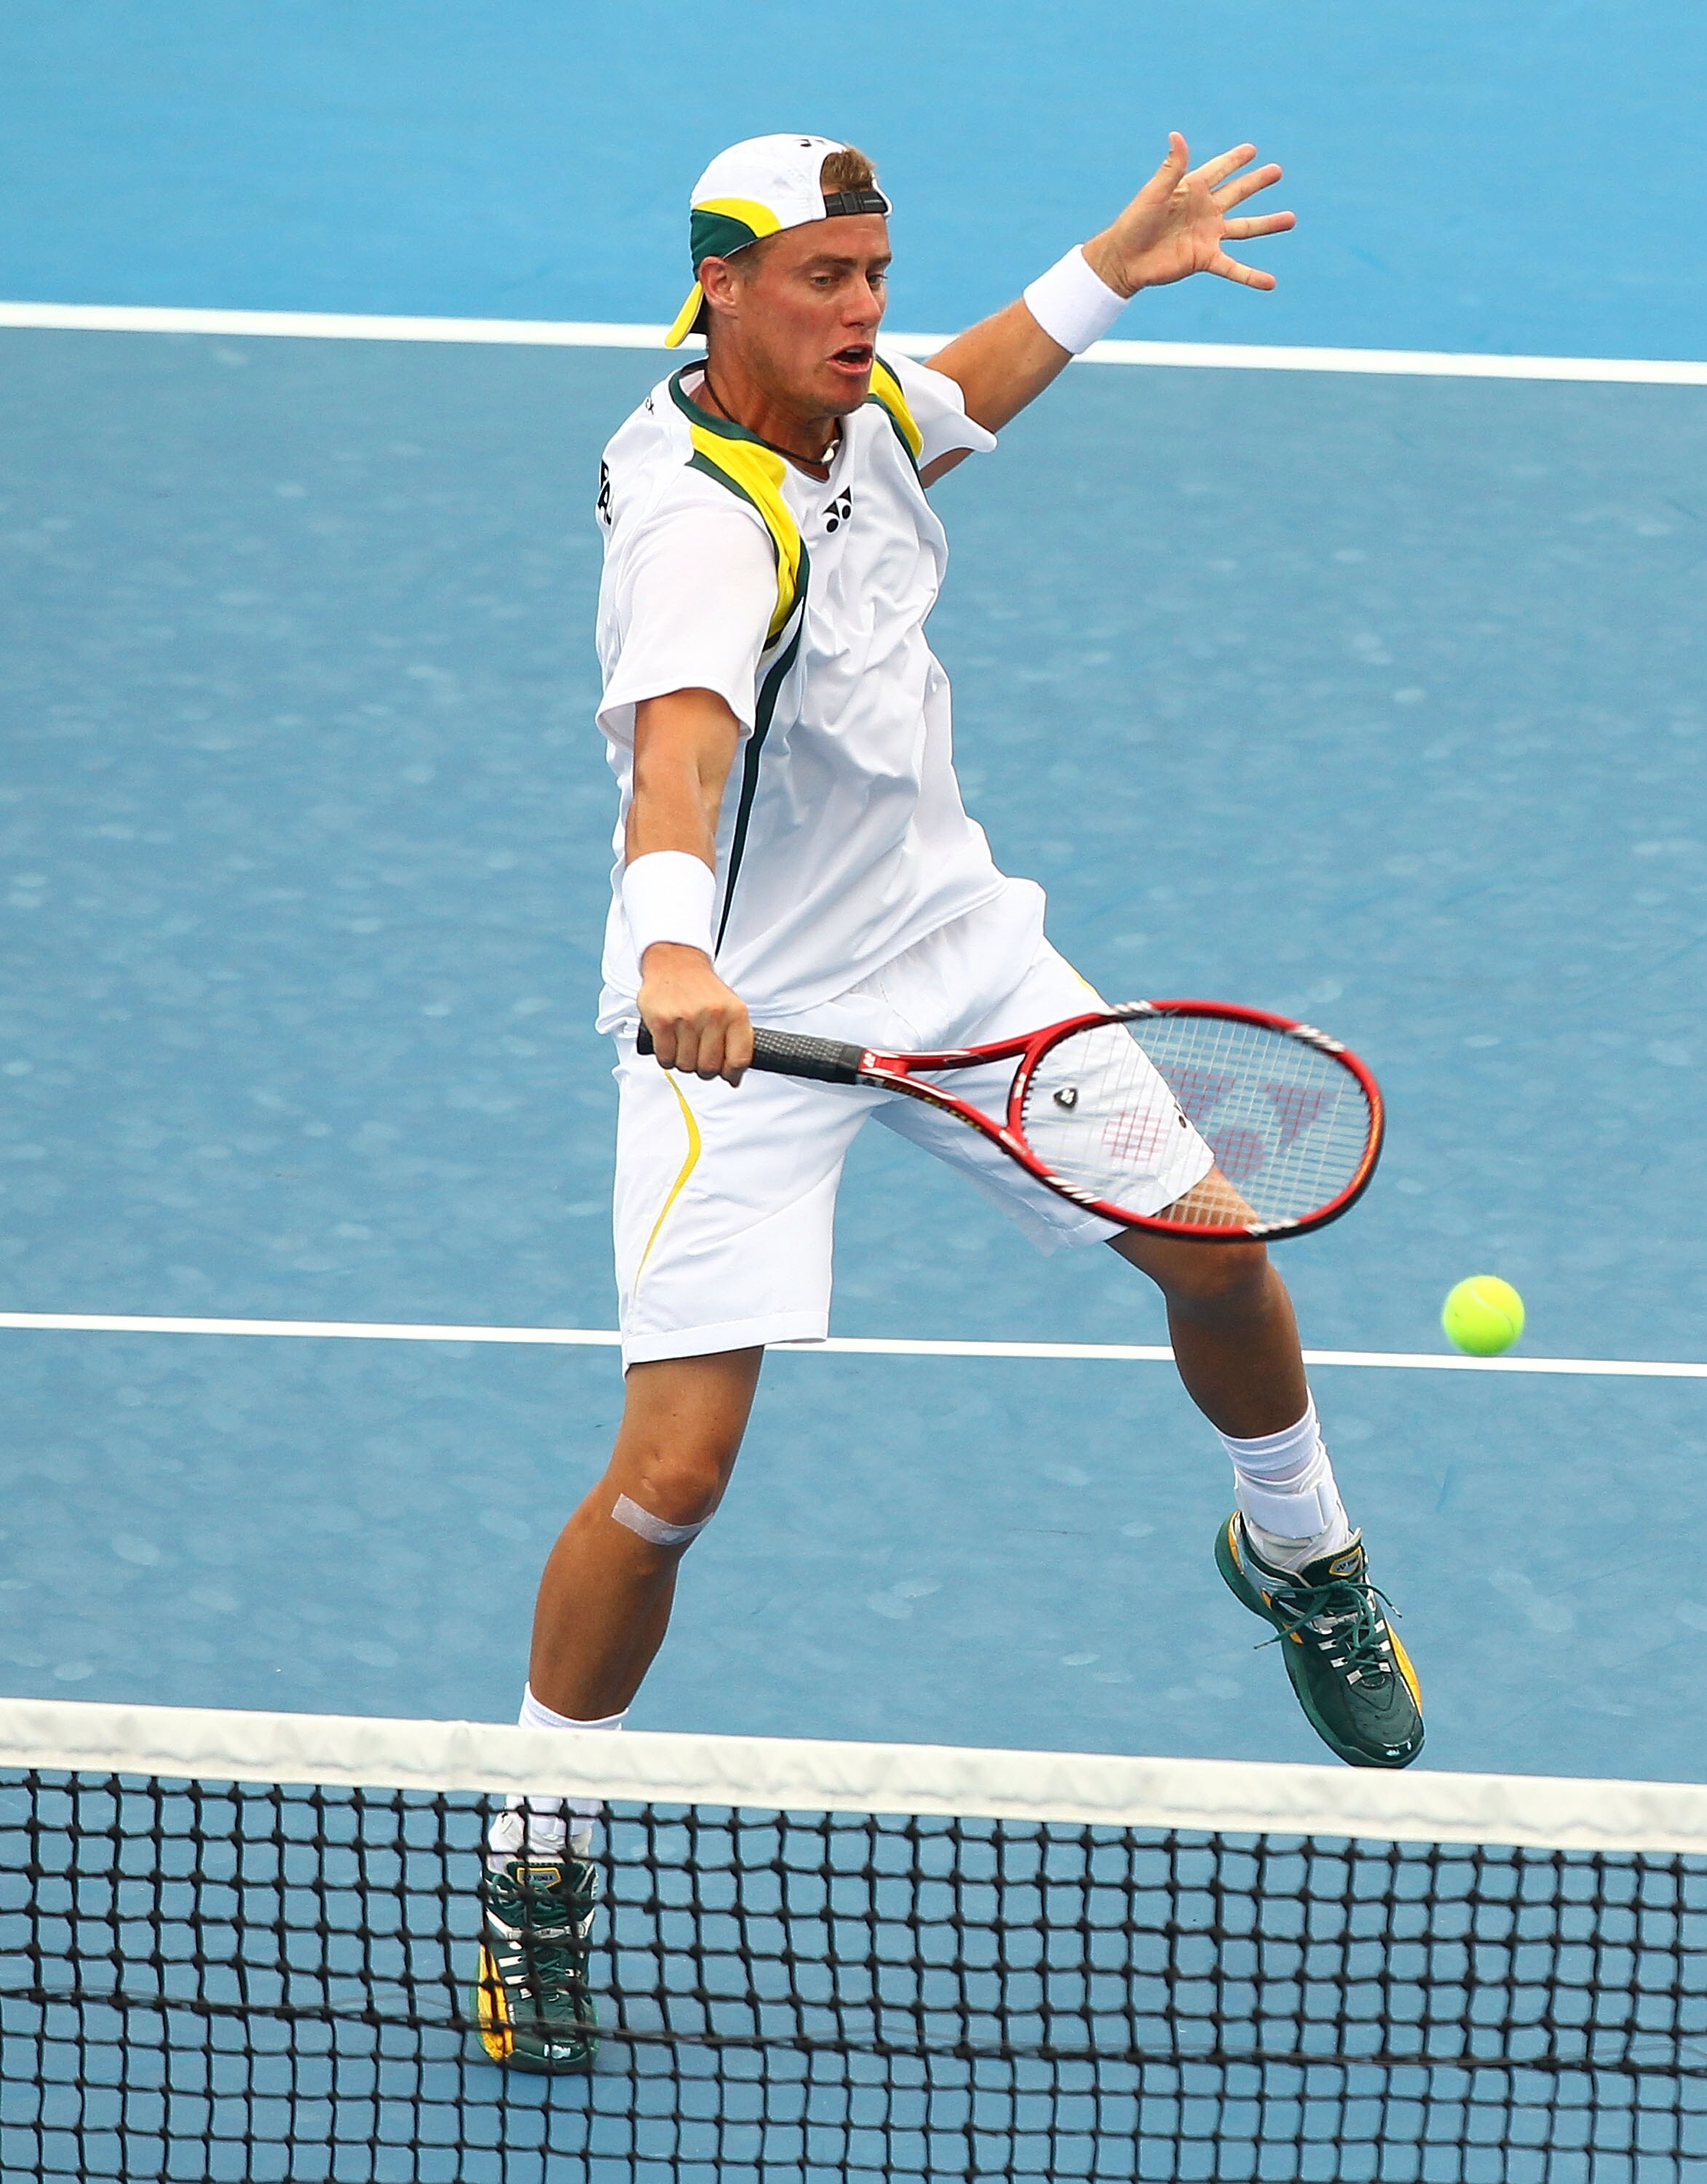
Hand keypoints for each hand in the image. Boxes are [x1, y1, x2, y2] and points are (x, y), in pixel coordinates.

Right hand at [638, 944, 753, 1083]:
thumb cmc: (704, 990)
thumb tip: (734, 1079)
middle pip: (710, 1067)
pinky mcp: (662, 1021)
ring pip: (686, 1065)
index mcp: (735, 1013)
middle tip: (699, 1057)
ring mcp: (686, 1018)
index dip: (732, 1073)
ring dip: (684, 1062)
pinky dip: (667, 1058)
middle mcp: (713, 1015)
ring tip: (684, 1045)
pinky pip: (666, 1059)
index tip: (727, 1074)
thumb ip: (737, 1042)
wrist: (676, 962)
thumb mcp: (731, 1008)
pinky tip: (670, 1044)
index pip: (739, 1059)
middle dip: (704, 1069)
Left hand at [1084, 134, 1294, 297]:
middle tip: (1277, 171)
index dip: (1235, 160)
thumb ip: (1172, 167)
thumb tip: (1177, 135)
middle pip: (1238, 193)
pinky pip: (1234, 268)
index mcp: (1192, 189)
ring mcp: (1208, 235)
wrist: (1125, 259)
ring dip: (1268, 224)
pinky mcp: (1206, 259)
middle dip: (1257, 182)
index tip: (1251, 150)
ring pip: (1245, 227)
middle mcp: (1205, 210)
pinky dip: (1252, 276)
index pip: (1219, 170)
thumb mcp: (1155, 192)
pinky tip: (1271, 282)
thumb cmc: (1135, 222)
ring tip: (1292, 219)